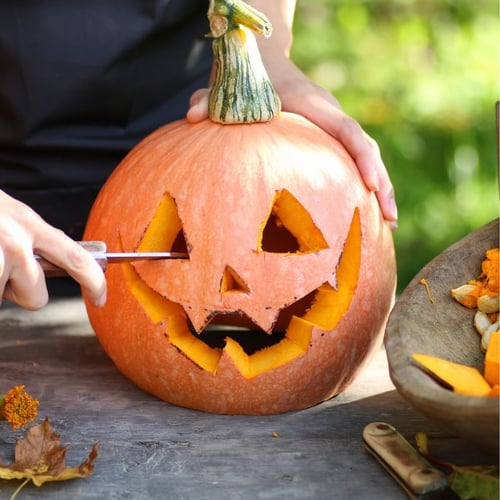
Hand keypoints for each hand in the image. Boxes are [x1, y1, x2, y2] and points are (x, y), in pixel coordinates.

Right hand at [0, 190, 106, 308]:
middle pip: (37, 298)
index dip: (94, 282)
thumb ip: (33, 241)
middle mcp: (16, 242)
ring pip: (2, 299)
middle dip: (19, 293)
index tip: (102, 298)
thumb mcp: (8, 217)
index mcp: (29, 224)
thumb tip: (53, 270)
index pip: (76, 258)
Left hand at [187, 71, 397, 227]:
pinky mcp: (330, 138)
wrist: (266, 63)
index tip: (372, 186)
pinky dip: (363, 184)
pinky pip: (353, 160)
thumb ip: (210, 100)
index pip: (346, 129)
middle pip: (366, 147)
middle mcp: (330, 114)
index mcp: (312, 104)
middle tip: (390, 219)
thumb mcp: (228, 88)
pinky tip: (366, 212)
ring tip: (389, 224)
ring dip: (380, 188)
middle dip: (381, 182)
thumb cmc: (249, 80)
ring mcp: (333, 126)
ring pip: (366, 156)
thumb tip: (190, 115)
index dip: (363, 157)